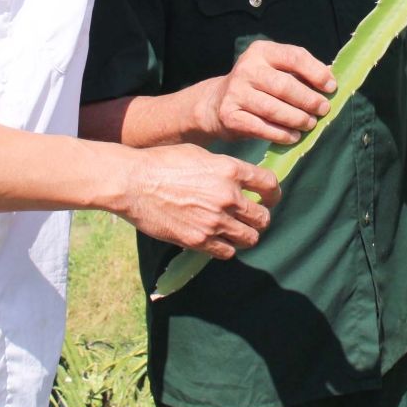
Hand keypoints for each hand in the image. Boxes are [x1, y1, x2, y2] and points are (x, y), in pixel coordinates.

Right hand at [111, 142, 281, 258]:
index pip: (269, 184)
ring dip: (246, 235)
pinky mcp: (199, 240)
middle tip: (252, 217)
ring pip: (250, 238)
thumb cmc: (163, 162)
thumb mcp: (200, 155)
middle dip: (261, 217)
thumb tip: (240, 178)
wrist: (134, 183)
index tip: (268, 198)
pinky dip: (226, 247)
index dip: (273, 193)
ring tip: (237, 231)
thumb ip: (224, 168)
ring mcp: (214, 221)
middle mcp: (228, 196)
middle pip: (263, 216)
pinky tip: (218, 240)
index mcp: (230, 170)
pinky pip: (227, 252)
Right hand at [195, 40, 335, 145]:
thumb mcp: (274, 69)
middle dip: (309, 100)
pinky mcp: (230, 115)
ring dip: (297, 119)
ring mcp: (236, 92)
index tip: (331, 87)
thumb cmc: (256, 85)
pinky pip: (262, 127)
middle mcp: (247, 68)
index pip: (294, 56)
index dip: (316, 72)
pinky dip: (281, 134)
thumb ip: (299, 72)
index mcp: (262, 51)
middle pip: (285, 86)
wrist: (216, 103)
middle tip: (323, 109)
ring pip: (274, 109)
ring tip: (310, 124)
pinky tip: (293, 136)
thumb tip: (331, 79)